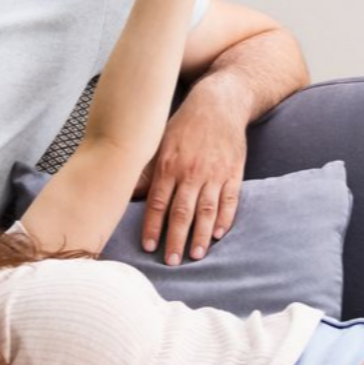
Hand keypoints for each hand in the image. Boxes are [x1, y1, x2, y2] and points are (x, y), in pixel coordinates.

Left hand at [134, 89, 246, 263]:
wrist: (219, 103)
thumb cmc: (185, 124)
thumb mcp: (162, 141)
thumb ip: (149, 169)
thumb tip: (129, 192)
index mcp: (170, 164)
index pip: (159, 202)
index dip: (153, 227)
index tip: (149, 247)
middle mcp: (192, 171)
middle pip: (182, 212)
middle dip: (176, 239)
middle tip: (171, 261)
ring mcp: (215, 173)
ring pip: (207, 210)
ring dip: (200, 235)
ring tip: (195, 255)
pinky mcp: (233, 172)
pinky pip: (230, 200)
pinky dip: (225, 219)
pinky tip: (218, 234)